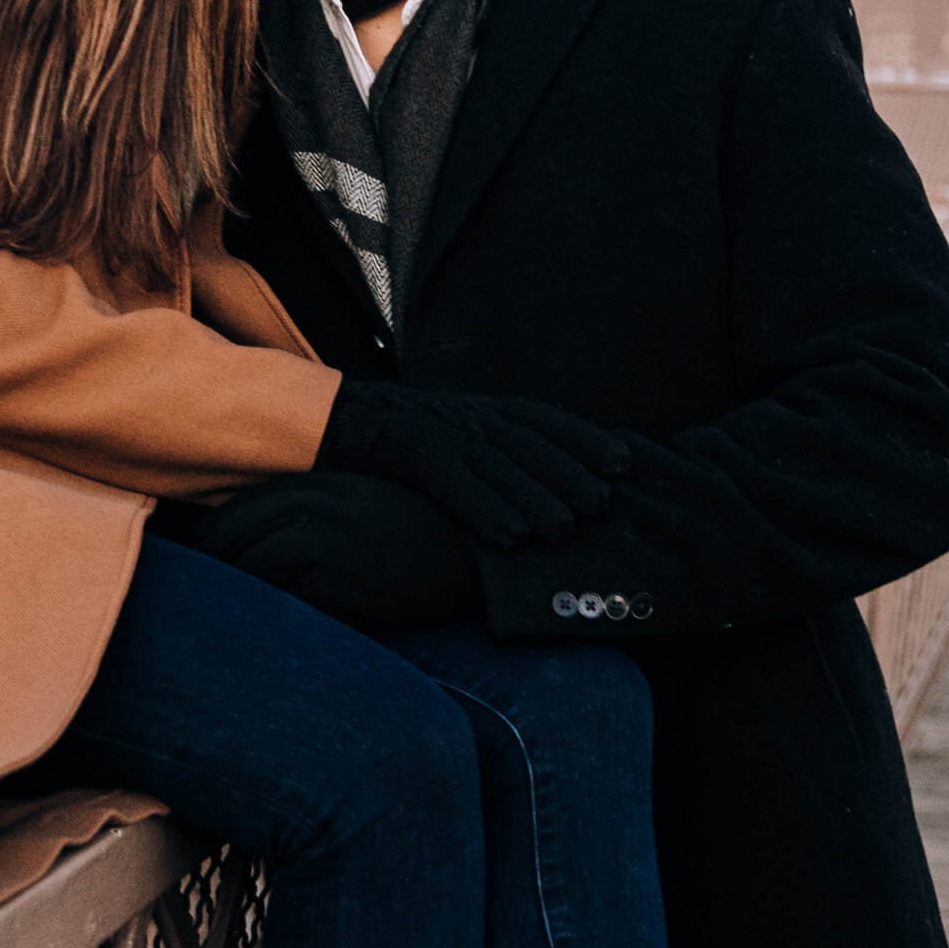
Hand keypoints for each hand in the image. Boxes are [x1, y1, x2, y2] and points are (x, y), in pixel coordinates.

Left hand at [171, 476, 481, 629]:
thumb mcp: (375, 505)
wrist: (488, 553)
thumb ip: (328, 510)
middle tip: (195, 590)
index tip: (201, 553)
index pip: (250, 503)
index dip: (217, 531)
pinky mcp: (352, 582)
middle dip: (213, 562)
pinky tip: (266, 636)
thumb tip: (279, 535)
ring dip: (236, 594)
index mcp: (330, 483)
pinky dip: (273, 619)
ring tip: (219, 620)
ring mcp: (338, 543)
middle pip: (242, 532)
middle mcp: (327, 507)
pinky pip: (293, 602)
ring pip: (259, 567)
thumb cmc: (430, 534)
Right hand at [317, 381, 628, 547]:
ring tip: (564, 528)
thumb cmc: (394, 440)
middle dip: (568, 472)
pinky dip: (482, 508)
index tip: (623, 462)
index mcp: (479, 409)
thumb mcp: (449, 436)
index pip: (543, 419)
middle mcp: (465, 414)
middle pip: (528, 442)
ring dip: (534, 495)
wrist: (325, 421)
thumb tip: (542, 490)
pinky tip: (508, 538)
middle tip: (602, 505)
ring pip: (495, 463)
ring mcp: (436, 428)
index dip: (585, 438)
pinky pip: (451, 482)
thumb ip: (489, 454)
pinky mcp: (406, 448)